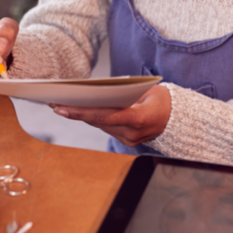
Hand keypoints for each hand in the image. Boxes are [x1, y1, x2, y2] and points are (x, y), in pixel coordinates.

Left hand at [51, 85, 171, 146]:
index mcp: (138, 119)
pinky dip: (93, 119)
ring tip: (61, 105)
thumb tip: (97, 92)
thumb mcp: (148, 90)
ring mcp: (129, 140)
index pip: (105, 116)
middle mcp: (132, 133)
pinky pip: (106, 128)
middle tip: (54, 102)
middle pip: (98, 122)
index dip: (82, 112)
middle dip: (76, 112)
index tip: (62, 107)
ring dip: (81, 116)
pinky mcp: (126, 142)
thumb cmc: (163, 100)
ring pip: (99, 126)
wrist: (178, 119)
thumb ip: (124, 93)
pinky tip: (79, 111)